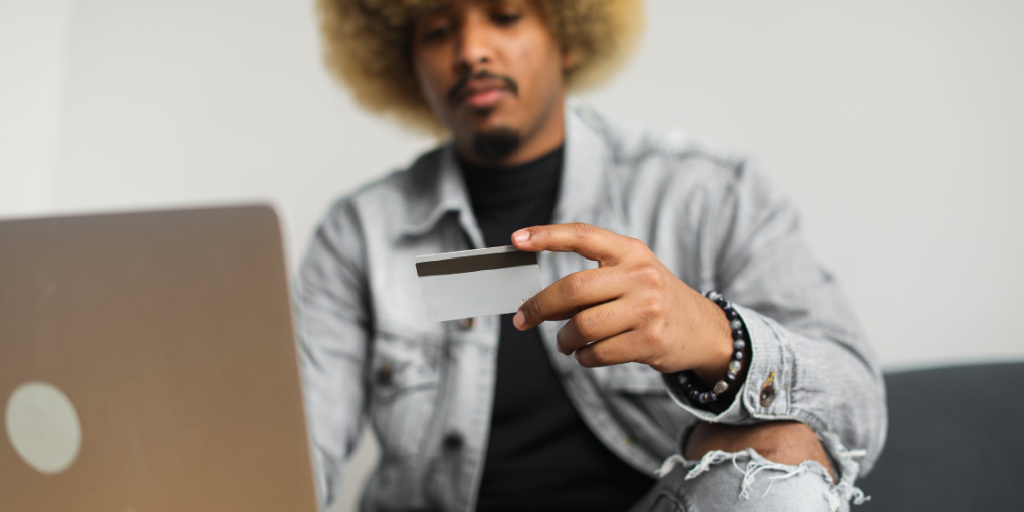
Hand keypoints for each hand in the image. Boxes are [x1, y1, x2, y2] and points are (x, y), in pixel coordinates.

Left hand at [511, 223, 732, 380]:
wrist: (703, 330)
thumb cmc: (653, 300)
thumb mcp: (631, 276)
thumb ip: (591, 281)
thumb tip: (538, 302)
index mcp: (631, 251)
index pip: (583, 235)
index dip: (548, 235)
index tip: (517, 239)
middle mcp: (641, 275)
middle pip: (573, 289)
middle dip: (539, 307)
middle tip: (523, 319)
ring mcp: (648, 309)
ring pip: (582, 326)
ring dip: (563, 339)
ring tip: (565, 342)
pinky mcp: (651, 340)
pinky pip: (597, 353)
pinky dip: (582, 357)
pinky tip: (586, 354)